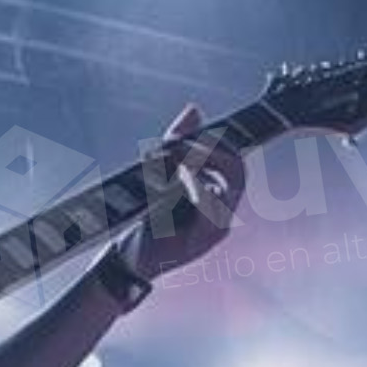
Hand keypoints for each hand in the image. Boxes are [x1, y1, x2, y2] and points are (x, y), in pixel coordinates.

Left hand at [113, 105, 236, 286]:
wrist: (129, 256)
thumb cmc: (147, 218)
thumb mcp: (160, 171)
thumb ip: (178, 141)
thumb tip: (194, 109)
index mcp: (217, 195)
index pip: (235, 162)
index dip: (220, 142)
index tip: (192, 131)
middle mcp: (223, 211)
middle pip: (238, 171)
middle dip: (211, 150)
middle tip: (179, 144)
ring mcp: (216, 227)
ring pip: (227, 187)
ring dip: (199, 164)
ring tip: (171, 156)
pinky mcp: (203, 240)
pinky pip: (211, 209)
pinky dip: (197, 186)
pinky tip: (179, 176)